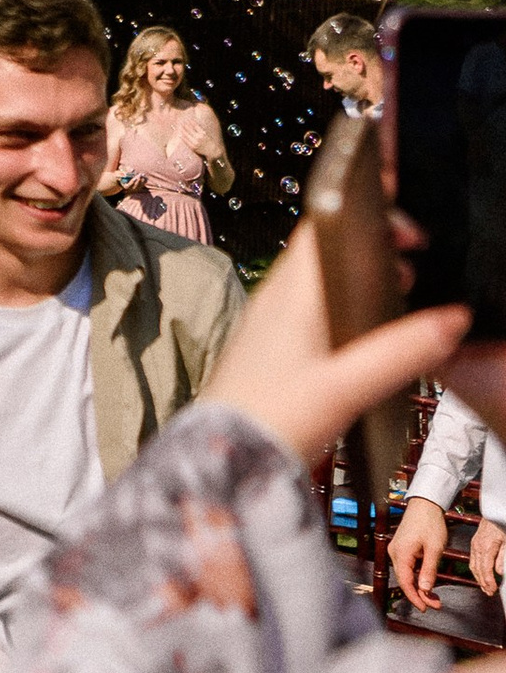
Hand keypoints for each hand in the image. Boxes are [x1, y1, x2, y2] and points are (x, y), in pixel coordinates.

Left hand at [207, 219, 479, 468]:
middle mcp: (275, 298)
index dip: (368, 216)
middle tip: (410, 268)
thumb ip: (400, 353)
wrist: (222, 456)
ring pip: (318, 277)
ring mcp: (268, 319)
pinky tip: (360, 335)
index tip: (406, 234)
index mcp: (292, 294)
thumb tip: (450, 321)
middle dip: (372, 248)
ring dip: (358, 277)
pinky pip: (308, 305)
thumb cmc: (272, 421)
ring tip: (395, 297)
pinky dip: (341, 304)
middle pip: (326, 248)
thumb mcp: (347, 388)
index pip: (325, 224)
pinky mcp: (267, 344)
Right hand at [388, 496, 453, 614]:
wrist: (425, 504)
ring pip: (406, 575)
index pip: (405, 582)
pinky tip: (426, 581)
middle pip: (405, 580)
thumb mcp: (434, 549)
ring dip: (418, 586)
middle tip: (435, 604)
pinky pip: (406, 567)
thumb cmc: (429, 522)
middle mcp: (394, 553)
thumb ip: (429, 570)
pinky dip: (416, 576)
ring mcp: (396, 550)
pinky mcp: (401, 548)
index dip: (415, 598)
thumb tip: (425, 589)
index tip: (425, 608)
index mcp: (401, 554)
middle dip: (419, 594)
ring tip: (433, 596)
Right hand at [475, 518, 505, 600]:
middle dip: (483, 583)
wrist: (496, 510)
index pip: (485, 569)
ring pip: (473, 566)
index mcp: (486, 547)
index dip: (488, 582)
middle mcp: (477, 547)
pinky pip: (473, 560)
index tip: (493, 590)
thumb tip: (500, 572)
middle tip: (490, 593)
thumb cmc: (502, 524)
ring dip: (479, 578)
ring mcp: (475, 545)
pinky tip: (480, 574)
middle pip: (477, 570)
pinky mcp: (475, 543)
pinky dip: (476, 570)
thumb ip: (503, 557)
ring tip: (485, 587)